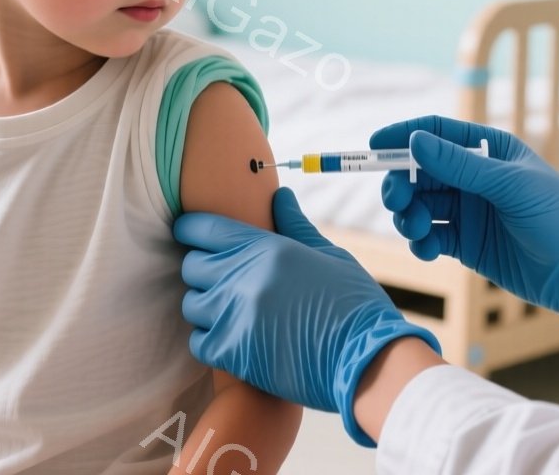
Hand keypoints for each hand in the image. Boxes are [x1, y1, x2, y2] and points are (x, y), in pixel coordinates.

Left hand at [174, 187, 440, 447]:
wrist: (367, 362)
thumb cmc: (354, 305)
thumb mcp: (329, 256)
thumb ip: (295, 225)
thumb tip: (278, 196)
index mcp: (268, 249)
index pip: (205, 228)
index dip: (192, 228)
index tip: (194, 234)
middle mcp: (244, 279)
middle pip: (192, 265)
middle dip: (203, 268)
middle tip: (224, 277)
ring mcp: (235, 317)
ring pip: (191, 304)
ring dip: (207, 305)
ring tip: (231, 309)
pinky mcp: (233, 354)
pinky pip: (197, 341)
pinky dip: (209, 339)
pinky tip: (233, 337)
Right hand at [375, 115, 558, 348]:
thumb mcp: (510, 186)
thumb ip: (459, 166)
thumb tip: (414, 141)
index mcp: (489, 150)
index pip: (435, 133)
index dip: (403, 136)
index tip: (373, 147)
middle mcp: (475, 178)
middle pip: (419, 172)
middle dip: (400, 184)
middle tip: (396, 202)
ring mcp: (469, 212)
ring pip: (420, 206)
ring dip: (407, 216)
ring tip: (415, 231)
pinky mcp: (467, 245)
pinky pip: (429, 237)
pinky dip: (420, 243)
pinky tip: (428, 250)